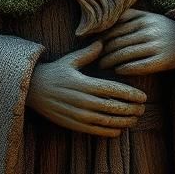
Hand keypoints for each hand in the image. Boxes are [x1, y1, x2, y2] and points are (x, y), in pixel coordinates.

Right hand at [26, 41, 146, 136]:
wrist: (31, 90)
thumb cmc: (53, 72)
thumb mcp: (69, 60)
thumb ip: (88, 53)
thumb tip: (102, 42)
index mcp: (85, 83)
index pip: (114, 90)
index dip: (131, 94)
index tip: (143, 97)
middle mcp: (83, 100)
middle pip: (114, 107)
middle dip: (131, 109)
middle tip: (143, 109)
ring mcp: (78, 114)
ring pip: (107, 121)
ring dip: (124, 122)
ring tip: (135, 120)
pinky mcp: (73, 124)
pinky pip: (95, 131)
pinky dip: (109, 131)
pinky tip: (119, 129)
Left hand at [98, 9, 174, 74]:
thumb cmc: (162, 29)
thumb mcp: (147, 17)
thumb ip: (128, 17)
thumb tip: (102, 23)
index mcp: (143, 18)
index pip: (115, 29)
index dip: (101, 38)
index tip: (93, 46)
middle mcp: (148, 31)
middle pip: (117, 42)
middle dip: (103, 52)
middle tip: (95, 59)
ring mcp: (155, 46)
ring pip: (125, 54)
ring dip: (110, 61)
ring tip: (103, 66)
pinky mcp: (161, 60)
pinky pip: (138, 66)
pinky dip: (125, 69)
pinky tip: (118, 71)